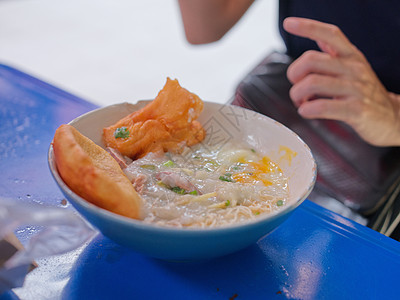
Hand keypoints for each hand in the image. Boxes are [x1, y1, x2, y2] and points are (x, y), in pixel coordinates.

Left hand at [283, 17, 399, 146]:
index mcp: (350, 56)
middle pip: (310, 60)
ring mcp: (355, 88)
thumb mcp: (353, 68)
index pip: (330, 34)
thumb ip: (334, 54)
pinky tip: (306, 111)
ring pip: (312, 83)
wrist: (391, 117)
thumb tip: (318, 37)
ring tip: (301, 103)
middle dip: (293, 75)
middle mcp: (353, 68)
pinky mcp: (356, 109)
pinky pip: (323, 106)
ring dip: (297, 95)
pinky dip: (307, 110)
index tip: (289, 24)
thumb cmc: (364, 93)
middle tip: (296, 87)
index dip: (308, 27)